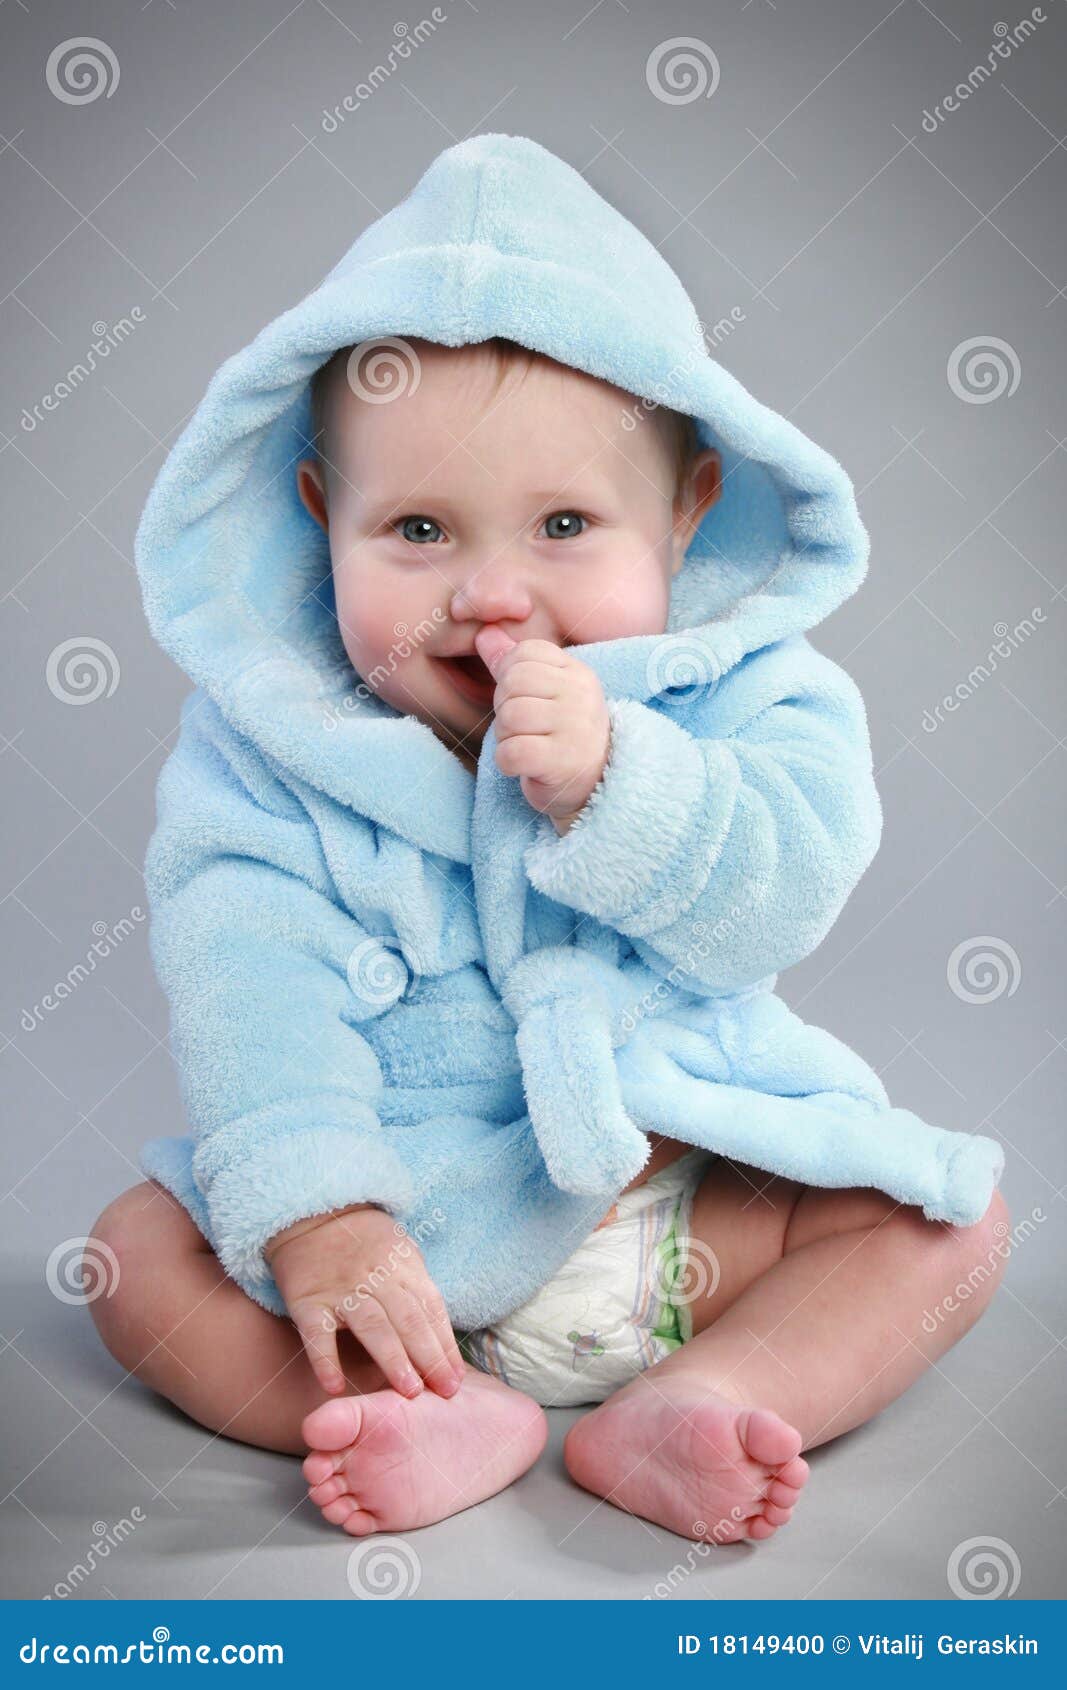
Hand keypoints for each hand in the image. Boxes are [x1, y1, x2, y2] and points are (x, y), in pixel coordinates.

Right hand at [265, 1204, 464, 1399]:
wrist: (309, 1213)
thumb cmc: (362, 1240)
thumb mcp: (399, 1248)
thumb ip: (417, 1284)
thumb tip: (441, 1331)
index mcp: (402, 1265)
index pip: (430, 1308)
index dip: (445, 1344)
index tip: (456, 1378)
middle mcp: (375, 1278)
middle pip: (408, 1319)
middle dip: (429, 1356)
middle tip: (444, 1390)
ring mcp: (341, 1290)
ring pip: (372, 1326)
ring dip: (393, 1359)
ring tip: (410, 1391)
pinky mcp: (307, 1301)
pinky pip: (317, 1333)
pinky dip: (325, 1360)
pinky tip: (336, 1387)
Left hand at [474, 627, 610, 833]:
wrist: (596, 789)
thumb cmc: (563, 738)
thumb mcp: (545, 695)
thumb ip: (514, 663)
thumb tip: (484, 633)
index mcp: (577, 673)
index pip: (525, 653)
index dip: (509, 676)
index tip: (525, 700)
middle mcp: (581, 695)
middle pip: (513, 682)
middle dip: (505, 707)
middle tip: (522, 729)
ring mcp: (575, 728)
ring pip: (510, 716)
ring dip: (506, 737)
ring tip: (526, 746)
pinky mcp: (563, 762)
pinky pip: (512, 752)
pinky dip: (507, 762)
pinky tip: (523, 766)